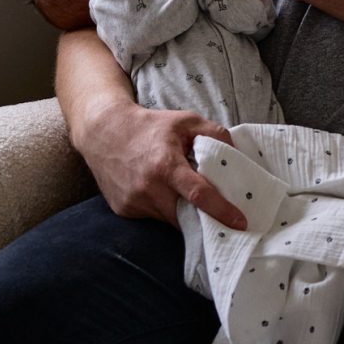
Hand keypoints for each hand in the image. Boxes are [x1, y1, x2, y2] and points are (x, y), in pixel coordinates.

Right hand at [78, 99, 244, 229]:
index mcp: (166, 166)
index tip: (240, 222)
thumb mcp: (186, 121)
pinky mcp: (123, 210)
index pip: (199, 194)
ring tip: (198, 205)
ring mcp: (133, 202)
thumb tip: (238, 155)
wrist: (103, 132)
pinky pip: (153, 217)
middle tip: (224, 220)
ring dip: (185, 215)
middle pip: (185, 216)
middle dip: (206, 221)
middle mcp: (148, 188)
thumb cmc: (149, 126)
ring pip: (169, 219)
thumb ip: (215, 134)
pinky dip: (165, 210)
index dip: (222, 210)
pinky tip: (168, 196)